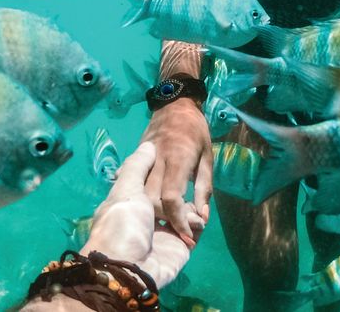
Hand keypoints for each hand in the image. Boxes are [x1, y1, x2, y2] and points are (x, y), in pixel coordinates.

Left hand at [82, 141, 204, 288]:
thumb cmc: (122, 223)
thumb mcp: (126, 188)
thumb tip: (148, 147)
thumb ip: (137, 167)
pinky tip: (199, 219)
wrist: (129, 268)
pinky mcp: (180, 247)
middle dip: (181, 190)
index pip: (152, 181)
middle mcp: (148, 216)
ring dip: (191, 208)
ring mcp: (164, 233)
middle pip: (171, 196)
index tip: (171, 157)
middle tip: (188, 179)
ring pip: (185, 212)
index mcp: (133, 201)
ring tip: (194, 205)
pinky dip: (198, 223)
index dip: (162, 171)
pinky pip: (194, 230)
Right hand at [140, 98, 212, 246]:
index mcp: (178, 159)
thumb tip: (202, 217)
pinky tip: (138, 205)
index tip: (186, 235)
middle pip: (151, 198)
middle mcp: (157, 160)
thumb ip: (204, 188)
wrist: (175, 103)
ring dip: (149, 210)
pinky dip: (134, 195)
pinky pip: (131, 180)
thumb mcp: (208, 157)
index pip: (172, 196)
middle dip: (162, 219)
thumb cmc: (196, 131)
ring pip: (138, 192)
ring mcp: (143, 158)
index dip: (178, 220)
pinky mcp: (136, 157)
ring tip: (163, 219)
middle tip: (176, 228)